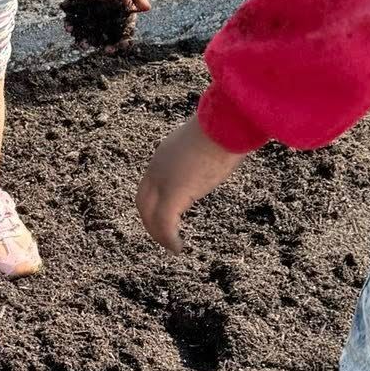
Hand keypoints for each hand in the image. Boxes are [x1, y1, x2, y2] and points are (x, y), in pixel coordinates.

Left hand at [136, 116, 245, 252]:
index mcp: (164, 155)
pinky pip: (165, 224)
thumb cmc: (226, 127)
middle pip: (143, 203)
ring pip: (151, 216)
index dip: (152, 202)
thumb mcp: (210, 140)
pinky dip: (168, 239)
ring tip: (172, 247)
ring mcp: (163, 182)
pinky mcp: (174, 194)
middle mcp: (157, 168)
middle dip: (150, 222)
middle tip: (163, 237)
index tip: (163, 215)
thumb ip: (207, 151)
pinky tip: (178, 247)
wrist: (225, 123)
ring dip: (159, 234)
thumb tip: (224, 152)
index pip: (149, 185)